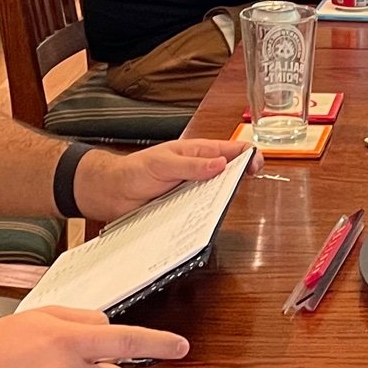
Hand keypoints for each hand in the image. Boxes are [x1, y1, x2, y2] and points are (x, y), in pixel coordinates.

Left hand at [76, 135, 252, 220]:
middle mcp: (199, 170)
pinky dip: (208, 214)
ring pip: (219, 193)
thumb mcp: (162, 163)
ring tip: (227, 204)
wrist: (112, 193)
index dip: (248, 154)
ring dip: (224, 198)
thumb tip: (221, 164)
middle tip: (243, 186)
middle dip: (240, 178)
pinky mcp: (186, 206)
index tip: (255, 166)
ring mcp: (194, 189)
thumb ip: (191, 165)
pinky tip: (210, 219)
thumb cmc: (133, 171)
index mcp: (197, 151)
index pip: (232, 148)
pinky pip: (203, 210)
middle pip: (230, 172)